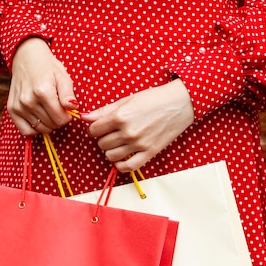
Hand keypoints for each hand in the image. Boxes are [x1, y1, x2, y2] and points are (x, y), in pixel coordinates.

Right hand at [8, 38, 77, 135]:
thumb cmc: (47, 67)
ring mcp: (19, 106)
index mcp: (43, 92)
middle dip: (58, 118)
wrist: (26, 57)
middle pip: (52, 125)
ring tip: (47, 109)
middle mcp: (28, 101)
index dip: (67, 115)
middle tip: (56, 106)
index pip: (61, 119)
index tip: (66, 108)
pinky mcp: (12, 109)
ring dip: (47, 123)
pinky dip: (34, 128)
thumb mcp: (63, 77)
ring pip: (41, 129)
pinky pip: (26, 131)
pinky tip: (38, 118)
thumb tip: (73, 108)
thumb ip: (68, 95)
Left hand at [80, 80, 194, 171]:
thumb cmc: (154, 99)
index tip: (100, 127)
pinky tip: (121, 159)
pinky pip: (128, 167)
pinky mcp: (149, 153)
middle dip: (103, 138)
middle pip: (102, 143)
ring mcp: (138, 144)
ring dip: (111, 151)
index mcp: (120, 116)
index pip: (94, 130)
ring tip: (118, 144)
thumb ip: (105, 110)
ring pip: (111, 156)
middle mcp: (128, 132)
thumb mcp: (128, 100)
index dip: (94, 128)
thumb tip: (85, 117)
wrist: (180, 104)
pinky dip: (120, 166)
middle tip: (111, 133)